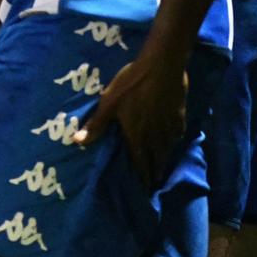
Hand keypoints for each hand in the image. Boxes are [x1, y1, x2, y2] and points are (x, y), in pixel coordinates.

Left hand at [74, 43, 186, 186]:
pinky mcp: (180, 117)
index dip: (140, 177)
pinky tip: (172, 141)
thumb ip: (96, 124)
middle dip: (154, 174)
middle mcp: (155, 136)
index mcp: (137, 135)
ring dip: (164, 160)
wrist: (162, 66)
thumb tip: (77, 142)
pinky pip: (177, 135)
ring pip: (168, 150)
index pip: (139, 163)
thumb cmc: (131, 84)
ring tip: (162, 168)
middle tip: (153, 184)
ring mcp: (169, 127)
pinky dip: (173, 142)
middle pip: (156, 160)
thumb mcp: (109, 103)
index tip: (142, 190)